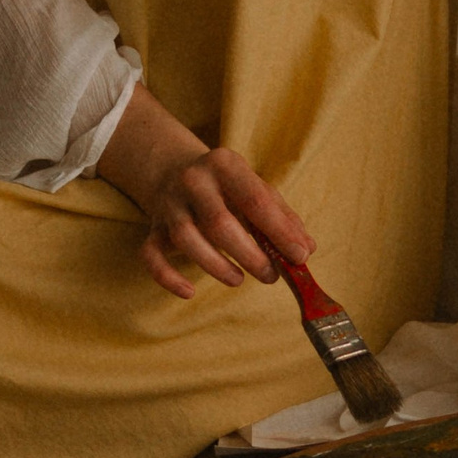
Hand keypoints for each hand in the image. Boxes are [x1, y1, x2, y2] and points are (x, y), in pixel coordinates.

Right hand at [96, 88, 313, 301]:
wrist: (171, 169)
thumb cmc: (227, 187)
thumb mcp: (256, 189)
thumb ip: (283, 218)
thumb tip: (306, 250)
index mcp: (225, 165)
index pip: (255, 199)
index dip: (280, 231)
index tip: (299, 256)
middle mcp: (193, 180)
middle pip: (219, 222)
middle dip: (250, 255)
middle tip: (271, 275)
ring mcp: (169, 204)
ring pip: (186, 239)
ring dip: (217, 266)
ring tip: (239, 279)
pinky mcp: (153, 228)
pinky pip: (151, 255)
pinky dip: (168, 278)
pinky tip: (189, 293)